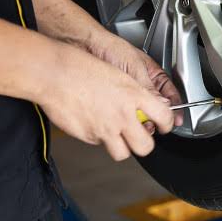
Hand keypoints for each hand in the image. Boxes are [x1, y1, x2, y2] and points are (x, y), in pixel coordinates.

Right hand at [41, 44, 173, 160]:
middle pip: (145, 146)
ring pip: (122, 153)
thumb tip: (148, 104)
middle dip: (145, 145)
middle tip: (141, 138)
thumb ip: (136, 92)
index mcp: (133, 95)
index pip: (164, 116)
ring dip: (122, 147)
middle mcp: (122, 115)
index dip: (168, 124)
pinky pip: (99, 144)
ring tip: (116, 135)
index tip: (165, 126)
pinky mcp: (88, 136)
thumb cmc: (81, 67)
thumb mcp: (118, 74)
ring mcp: (105, 129)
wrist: (53, 73)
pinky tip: (92, 122)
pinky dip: (99, 138)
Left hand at [86, 29, 183, 129]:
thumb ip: (149, 89)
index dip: (174, 108)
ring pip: (141, 112)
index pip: (170, 94)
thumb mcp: (135, 70)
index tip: (175, 120)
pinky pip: (126, 113)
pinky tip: (125, 119)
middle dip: (155, 117)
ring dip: (141, 119)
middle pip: (156, 107)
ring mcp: (129, 94)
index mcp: (154, 75)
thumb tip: (163, 106)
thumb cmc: (112, 49)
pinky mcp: (115, 100)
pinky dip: (127, 118)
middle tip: (153, 123)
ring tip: (139, 122)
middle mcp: (143, 85)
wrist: (87, 47)